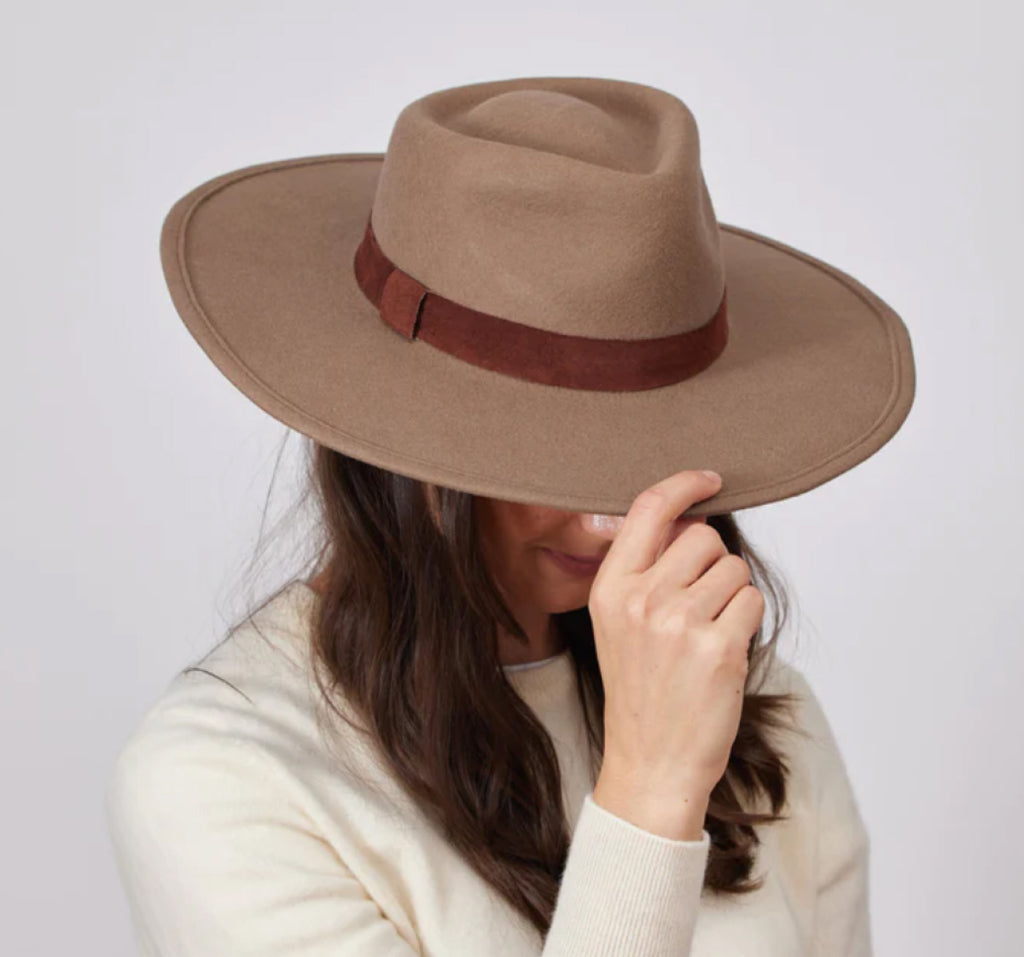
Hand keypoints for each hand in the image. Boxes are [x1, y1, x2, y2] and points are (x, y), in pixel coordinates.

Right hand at [589, 470, 764, 801]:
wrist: (650, 763)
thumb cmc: (639, 692)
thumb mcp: (618, 625)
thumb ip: (645, 571)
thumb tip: (691, 522)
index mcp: (610, 589)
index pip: (648, 508)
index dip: (683, 485)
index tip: (707, 479)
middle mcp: (640, 599)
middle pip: (703, 537)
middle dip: (713, 562)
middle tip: (700, 604)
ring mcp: (679, 623)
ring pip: (733, 569)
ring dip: (732, 595)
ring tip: (706, 635)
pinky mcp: (719, 648)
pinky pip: (751, 601)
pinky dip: (746, 620)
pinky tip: (723, 651)